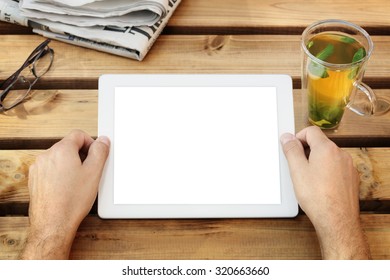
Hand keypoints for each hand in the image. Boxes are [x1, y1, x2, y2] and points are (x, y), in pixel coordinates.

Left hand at [21, 130, 109, 258]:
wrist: (53, 223)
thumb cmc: (71, 201)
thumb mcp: (94, 173)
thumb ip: (100, 152)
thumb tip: (102, 141)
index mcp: (62, 150)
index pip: (78, 134)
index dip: (91, 142)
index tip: (96, 154)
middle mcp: (47, 156)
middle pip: (68, 146)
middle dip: (81, 154)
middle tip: (90, 170)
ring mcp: (38, 168)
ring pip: (59, 158)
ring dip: (70, 164)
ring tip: (79, 181)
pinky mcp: (35, 180)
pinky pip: (50, 169)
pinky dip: (60, 174)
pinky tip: (67, 188)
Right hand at [280, 126, 370, 258]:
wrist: (337, 219)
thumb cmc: (318, 197)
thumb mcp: (297, 171)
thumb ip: (291, 150)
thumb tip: (287, 137)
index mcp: (327, 149)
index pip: (311, 131)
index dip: (298, 137)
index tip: (292, 149)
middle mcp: (341, 154)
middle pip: (321, 143)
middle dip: (307, 150)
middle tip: (297, 166)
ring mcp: (348, 166)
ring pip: (329, 156)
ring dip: (317, 161)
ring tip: (308, 178)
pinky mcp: (352, 178)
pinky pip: (337, 167)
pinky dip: (327, 171)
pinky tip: (320, 186)